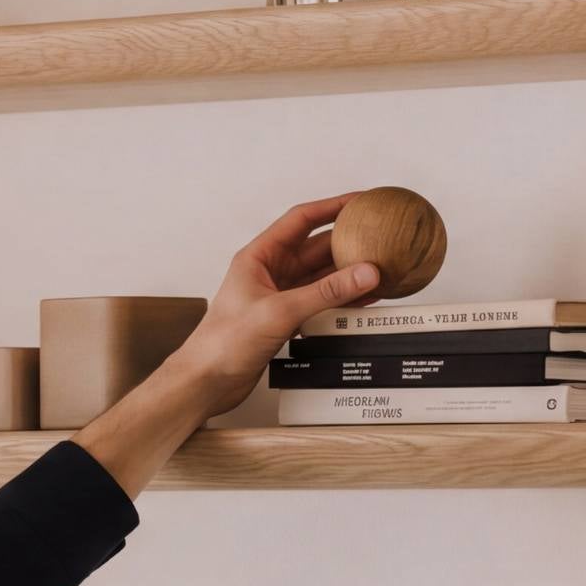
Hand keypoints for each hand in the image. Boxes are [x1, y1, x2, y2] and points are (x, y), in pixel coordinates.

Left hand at [174, 192, 379, 416]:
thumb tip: (364, 273)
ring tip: (379, 270)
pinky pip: (321, 302)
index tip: (359, 202)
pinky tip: (363, 301)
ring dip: (348, 274)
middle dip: (347, 243)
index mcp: (259, 256)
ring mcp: (279, 296)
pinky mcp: (286, 319)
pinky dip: (342, 300)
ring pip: (322, 277)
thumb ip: (326, 293)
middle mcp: (270, 272)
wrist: (206, 382)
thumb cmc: (222, 343)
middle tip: (377, 238)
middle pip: (316, 248)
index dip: (332, 206)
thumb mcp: (280, 311)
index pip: (301, 219)